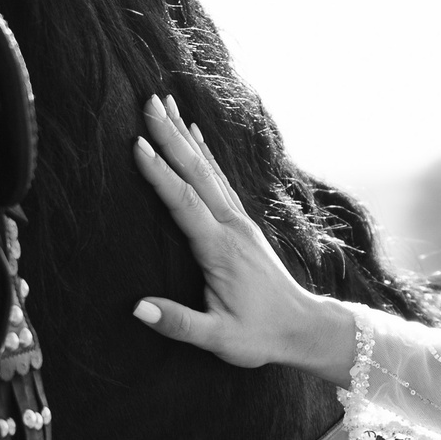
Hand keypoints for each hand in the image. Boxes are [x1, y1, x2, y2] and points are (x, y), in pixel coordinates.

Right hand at [128, 95, 358, 383]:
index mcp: (220, 249)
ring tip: (164, 103)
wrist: (303, 328)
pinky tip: (194, 134)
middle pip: (197, 173)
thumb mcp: (219, 339)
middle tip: (148, 100)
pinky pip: (218, 180)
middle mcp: (231, 227)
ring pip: (207, 170)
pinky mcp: (242, 224)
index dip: (159, 172)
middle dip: (171, 135)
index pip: (184, 202)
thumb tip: (138, 308)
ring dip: (184, 136)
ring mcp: (239, 222)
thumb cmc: (261, 335)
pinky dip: (203, 154)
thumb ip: (179, 323)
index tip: (136, 143)